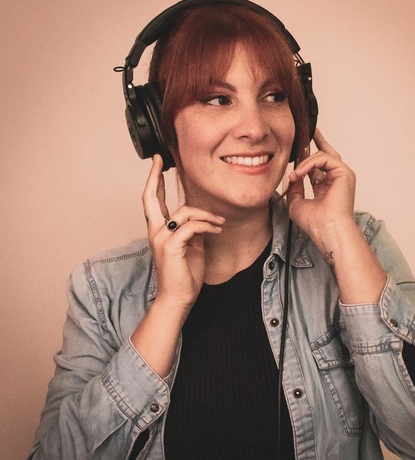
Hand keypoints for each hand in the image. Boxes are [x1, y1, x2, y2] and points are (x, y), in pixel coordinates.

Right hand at [143, 155, 224, 310]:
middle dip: (154, 176)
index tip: (157, 165)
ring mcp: (161, 238)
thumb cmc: (184, 275)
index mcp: (159, 231)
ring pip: (184, 212)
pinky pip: (192, 226)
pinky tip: (216, 231)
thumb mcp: (191, 247)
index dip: (155, 181)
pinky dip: (207, 226)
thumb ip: (192, 230)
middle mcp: (155, 232)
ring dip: (207, 215)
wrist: (178, 298)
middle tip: (159, 160)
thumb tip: (201, 218)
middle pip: (150, 198)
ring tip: (219, 223)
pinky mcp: (171, 246)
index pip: (153, 201)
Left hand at [287, 129, 355, 240]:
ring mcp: (342, 175)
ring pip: (322, 156)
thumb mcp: (296, 203)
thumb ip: (295, 188)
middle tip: (310, 131)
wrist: (326, 229)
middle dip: (318, 141)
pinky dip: (310, 163)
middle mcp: (336, 180)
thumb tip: (292, 176)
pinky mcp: (344, 172)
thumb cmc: (314, 222)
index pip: (318, 167)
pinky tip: (300, 173)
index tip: (299, 149)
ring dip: (304, 162)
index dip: (308, 158)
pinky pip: (324, 158)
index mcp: (326, 188)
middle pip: (327, 154)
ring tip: (295, 175)